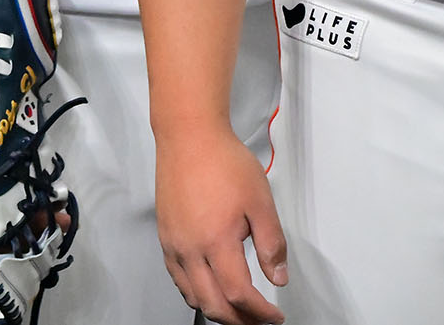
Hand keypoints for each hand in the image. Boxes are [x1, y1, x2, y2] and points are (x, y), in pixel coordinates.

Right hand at [155, 124, 287, 324]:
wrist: (189, 137)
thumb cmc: (223, 161)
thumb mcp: (260, 199)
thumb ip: (271, 242)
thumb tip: (277, 277)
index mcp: (216, 241)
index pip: (239, 295)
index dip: (259, 313)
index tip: (274, 316)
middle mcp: (190, 250)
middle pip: (214, 305)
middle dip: (239, 320)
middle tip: (259, 320)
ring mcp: (174, 247)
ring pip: (193, 297)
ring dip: (217, 311)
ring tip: (238, 309)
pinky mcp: (165, 239)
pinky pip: (179, 280)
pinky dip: (196, 294)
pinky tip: (210, 288)